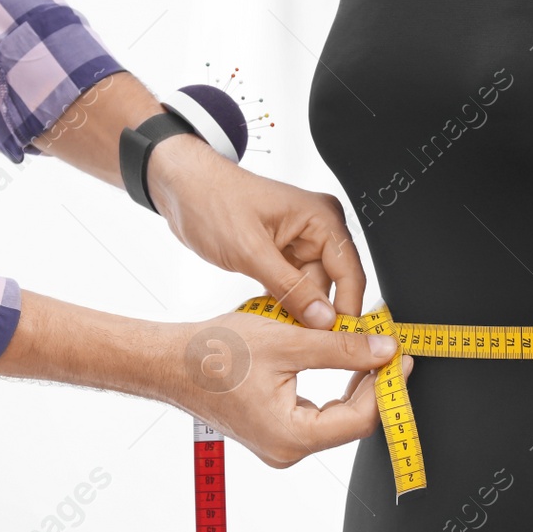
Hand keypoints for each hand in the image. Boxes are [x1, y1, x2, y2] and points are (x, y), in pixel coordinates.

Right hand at [0, 292, 411, 466]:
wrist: (168, 361)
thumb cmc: (213, 354)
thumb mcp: (287, 342)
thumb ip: (340, 348)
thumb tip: (384, 350)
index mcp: (291, 436)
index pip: (360, 418)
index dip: (387, 387)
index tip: (403, 357)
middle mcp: (287, 448)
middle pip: (351, 420)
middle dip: (374, 384)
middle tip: (390, 348)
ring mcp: (279, 442)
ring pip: (335, 416)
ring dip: (354, 382)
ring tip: (369, 349)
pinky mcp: (272, 430)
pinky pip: (316, 412)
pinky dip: (333, 385)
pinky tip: (340, 358)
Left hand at [145, 134, 363, 328]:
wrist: (182, 189)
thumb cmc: (212, 201)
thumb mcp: (250, 250)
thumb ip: (290, 288)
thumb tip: (322, 319)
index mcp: (321, 218)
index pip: (350, 271)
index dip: (347, 309)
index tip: (338, 341)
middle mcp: (318, 229)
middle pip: (333, 284)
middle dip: (317, 313)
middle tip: (302, 343)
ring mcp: (300, 242)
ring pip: (312, 290)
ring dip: (296, 311)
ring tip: (278, 330)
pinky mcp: (283, 254)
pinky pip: (295, 287)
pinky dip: (284, 302)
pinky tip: (271, 317)